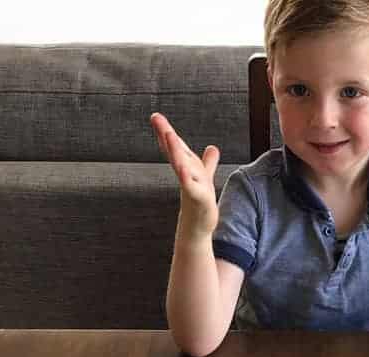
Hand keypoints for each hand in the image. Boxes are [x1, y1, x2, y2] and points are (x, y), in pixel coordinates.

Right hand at [150, 112, 219, 236]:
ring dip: (174, 150)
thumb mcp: (205, 177)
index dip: (167, 132)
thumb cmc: (200, 202)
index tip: (156, 116)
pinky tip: (183, 167)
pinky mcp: (196, 198)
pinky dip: (186, 176)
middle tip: (155, 118)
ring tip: (168, 134)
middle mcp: (185, 174)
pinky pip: (189, 185)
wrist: (199, 226)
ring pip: (181, 165)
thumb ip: (208, 162)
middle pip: (176, 152)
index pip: (176, 147)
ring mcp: (189, 185)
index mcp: (187, 167)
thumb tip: (212, 147)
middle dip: (166, 135)